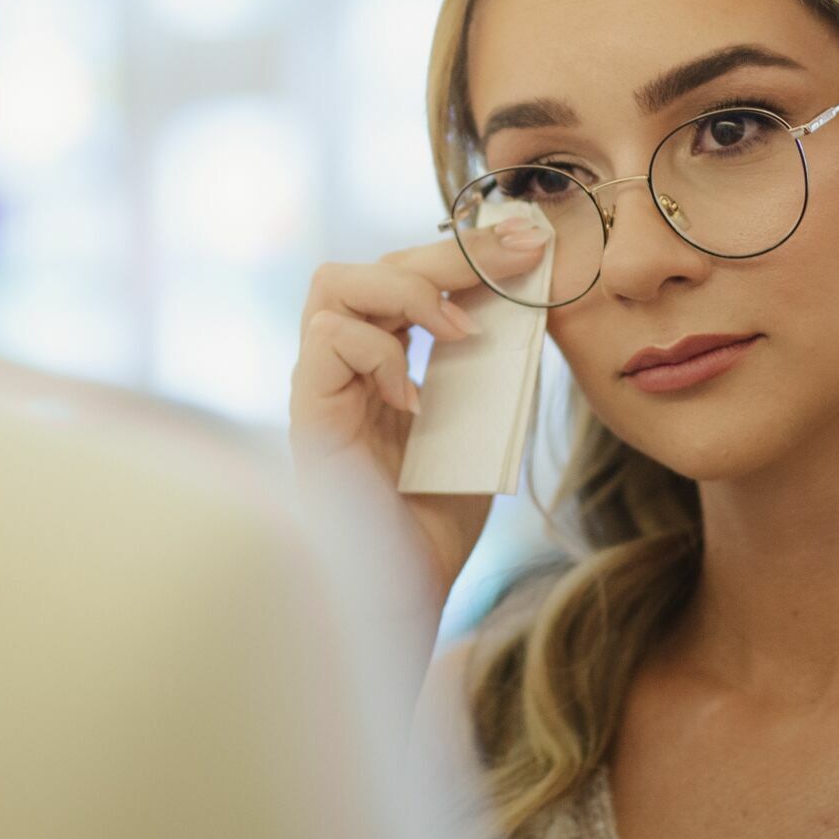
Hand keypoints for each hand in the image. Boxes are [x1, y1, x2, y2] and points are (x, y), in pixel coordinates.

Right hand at [290, 220, 549, 610]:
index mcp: (384, 358)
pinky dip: (377, 351)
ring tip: (460, 332)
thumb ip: (500, 366)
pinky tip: (415, 396)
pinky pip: (326, 340)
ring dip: (407, 292)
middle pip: (376, 264)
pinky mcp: (307, 415)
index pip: (410, 275)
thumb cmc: (437, 520)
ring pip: (334, 283)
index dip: (465, 253)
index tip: (528, 243)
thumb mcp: (488, 424)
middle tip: (514, 254)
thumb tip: (531, 300)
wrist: (404, 595)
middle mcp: (344, 363)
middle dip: (450, 253)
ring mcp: (321, 385)